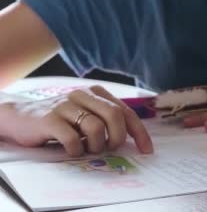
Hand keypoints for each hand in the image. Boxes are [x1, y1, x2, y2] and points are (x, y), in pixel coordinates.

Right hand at [0, 86, 152, 156]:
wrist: (22, 117)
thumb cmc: (62, 120)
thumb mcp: (88, 116)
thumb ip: (108, 120)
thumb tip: (134, 139)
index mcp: (97, 93)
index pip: (126, 112)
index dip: (139, 132)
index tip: (146, 150)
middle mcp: (83, 95)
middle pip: (114, 116)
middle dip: (117, 138)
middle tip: (109, 148)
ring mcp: (66, 105)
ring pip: (95, 128)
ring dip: (96, 145)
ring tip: (87, 148)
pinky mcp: (49, 119)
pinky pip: (72, 138)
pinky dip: (76, 150)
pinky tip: (72, 150)